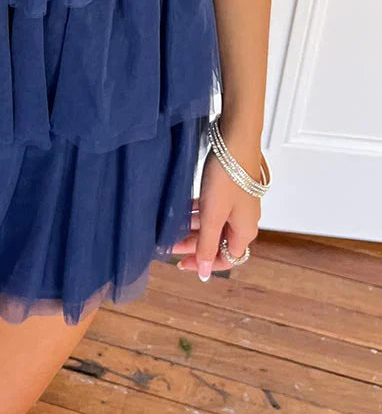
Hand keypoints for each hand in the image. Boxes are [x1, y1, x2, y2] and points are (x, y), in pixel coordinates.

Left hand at [172, 124, 260, 280]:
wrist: (236, 140)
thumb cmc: (227, 177)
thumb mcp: (212, 215)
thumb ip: (207, 244)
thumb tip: (203, 273)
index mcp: (244, 231)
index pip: (226, 259)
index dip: (203, 263)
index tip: (180, 263)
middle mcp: (244, 220)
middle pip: (218, 241)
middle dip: (193, 244)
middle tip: (169, 243)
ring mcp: (238, 203)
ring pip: (214, 223)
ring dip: (193, 227)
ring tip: (171, 226)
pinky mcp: (231, 187)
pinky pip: (213, 207)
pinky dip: (198, 211)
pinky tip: (182, 208)